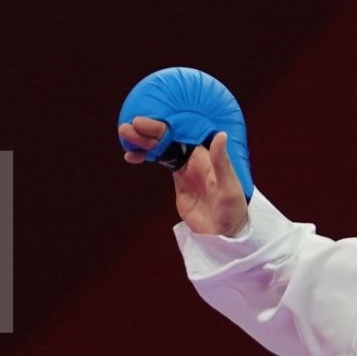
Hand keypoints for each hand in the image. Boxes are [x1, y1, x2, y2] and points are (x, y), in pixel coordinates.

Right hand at [119, 117, 248, 236]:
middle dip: (146, 134)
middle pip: (167, 141)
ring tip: (124, 135)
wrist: (225, 232)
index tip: (142, 123)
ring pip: (161, 150)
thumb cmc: (232, 208)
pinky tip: (132, 155)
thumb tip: (221, 135)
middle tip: (125, 128)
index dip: (160, 129)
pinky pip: (161, 163)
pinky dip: (146, 157)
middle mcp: (194, 159)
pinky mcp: (179, 182)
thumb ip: (221, 161)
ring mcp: (186, 170)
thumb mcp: (229, 185)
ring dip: (143, 143)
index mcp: (204, 156)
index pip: (179, 136)